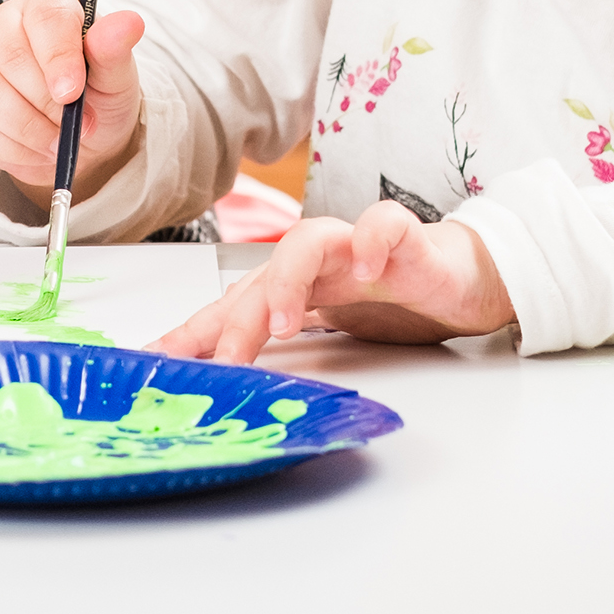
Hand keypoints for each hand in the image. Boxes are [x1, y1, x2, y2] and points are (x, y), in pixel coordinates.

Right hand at [0, 0, 143, 209]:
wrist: (79, 132)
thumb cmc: (98, 93)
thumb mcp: (115, 75)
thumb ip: (114, 51)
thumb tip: (130, 22)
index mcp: (46, 6)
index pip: (45, 18)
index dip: (57, 56)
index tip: (73, 93)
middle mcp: (3, 25)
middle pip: (9, 57)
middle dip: (45, 102)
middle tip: (77, 127)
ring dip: (29, 130)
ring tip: (60, 143)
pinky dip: (12, 150)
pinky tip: (38, 151)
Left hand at [152, 203, 514, 363]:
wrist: (458, 274)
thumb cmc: (390, 300)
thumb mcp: (331, 334)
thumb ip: (286, 350)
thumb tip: (232, 389)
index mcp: (293, 286)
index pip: (230, 307)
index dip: (192, 334)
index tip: (155, 363)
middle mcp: (315, 261)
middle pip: (260, 277)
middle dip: (234, 322)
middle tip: (223, 365)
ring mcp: (355, 245)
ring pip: (308, 242)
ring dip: (288, 280)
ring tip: (282, 325)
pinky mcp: (404, 236)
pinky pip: (384, 224)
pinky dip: (373, 241)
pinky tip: (368, 270)